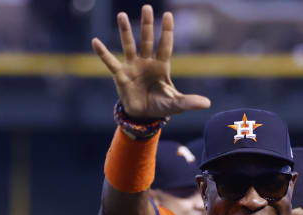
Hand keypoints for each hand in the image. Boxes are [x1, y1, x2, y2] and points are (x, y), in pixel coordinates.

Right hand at [91, 5, 210, 119]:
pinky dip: (103, 53)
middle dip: (147, 24)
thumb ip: (189, 102)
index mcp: (161, 66)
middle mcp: (146, 62)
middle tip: (147, 7)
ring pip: (129, 45)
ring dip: (125, 31)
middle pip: (147, 40)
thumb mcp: (176, 104)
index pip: (165, 45)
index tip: (168, 15)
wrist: (143, 115)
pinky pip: (110, 62)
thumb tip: (207, 104)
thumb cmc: (161, 105)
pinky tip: (95, 42)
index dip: (166, 31)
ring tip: (122, 15)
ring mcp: (132, 67)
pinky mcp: (121, 76)